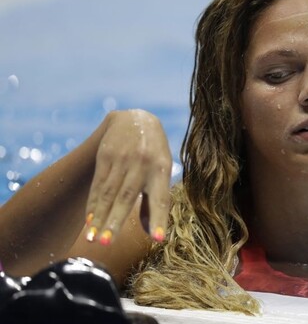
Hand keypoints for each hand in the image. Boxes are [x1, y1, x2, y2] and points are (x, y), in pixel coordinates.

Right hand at [84, 109, 171, 244]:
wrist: (135, 118)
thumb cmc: (154, 153)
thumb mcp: (162, 170)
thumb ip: (155, 199)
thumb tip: (150, 234)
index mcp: (162, 168)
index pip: (161, 198)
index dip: (158, 218)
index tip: (157, 239)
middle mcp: (142, 163)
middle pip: (127, 197)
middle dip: (116, 221)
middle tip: (106, 245)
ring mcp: (122, 159)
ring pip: (109, 194)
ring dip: (99, 218)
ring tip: (92, 240)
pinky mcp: (105, 156)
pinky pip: (98, 185)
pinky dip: (94, 204)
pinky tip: (90, 221)